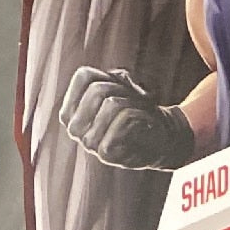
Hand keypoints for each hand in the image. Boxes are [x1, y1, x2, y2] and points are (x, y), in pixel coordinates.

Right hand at [60, 66, 194, 169]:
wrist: (160, 139)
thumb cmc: (138, 110)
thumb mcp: (124, 87)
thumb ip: (115, 78)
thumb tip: (121, 79)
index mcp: (70, 110)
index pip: (84, 76)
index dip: (108, 77)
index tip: (120, 90)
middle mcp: (73, 127)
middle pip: (97, 89)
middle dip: (123, 91)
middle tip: (135, 102)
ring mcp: (87, 142)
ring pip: (111, 104)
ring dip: (135, 104)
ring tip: (141, 113)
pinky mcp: (104, 153)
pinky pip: (124, 119)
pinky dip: (141, 115)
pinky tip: (145, 124)